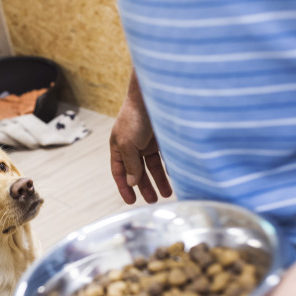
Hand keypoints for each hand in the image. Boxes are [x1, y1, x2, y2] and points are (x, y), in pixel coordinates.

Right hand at [110, 71, 171, 203]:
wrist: (153, 95)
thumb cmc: (135, 116)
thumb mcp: (128, 144)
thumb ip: (130, 164)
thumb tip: (131, 182)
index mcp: (119, 146)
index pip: (120, 171)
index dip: (124, 186)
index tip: (131, 201)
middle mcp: (133, 145)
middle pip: (138, 171)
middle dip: (145, 187)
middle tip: (152, 200)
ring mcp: (148, 142)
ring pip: (153, 166)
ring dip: (159, 180)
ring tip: (167, 194)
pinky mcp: (163, 138)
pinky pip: (166, 157)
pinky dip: (171, 168)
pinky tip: (176, 178)